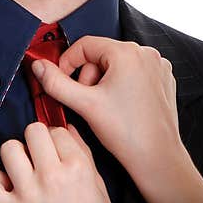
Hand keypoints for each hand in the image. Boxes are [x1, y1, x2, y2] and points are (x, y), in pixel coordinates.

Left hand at [0, 122, 114, 202]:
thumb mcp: (99, 188)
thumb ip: (84, 155)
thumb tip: (67, 129)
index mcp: (77, 169)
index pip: (57, 131)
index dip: (56, 138)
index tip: (55, 147)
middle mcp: (51, 177)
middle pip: (33, 131)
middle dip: (36, 140)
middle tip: (39, 154)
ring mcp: (28, 194)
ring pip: (8, 148)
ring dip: (15, 156)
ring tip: (23, 169)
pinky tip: (7, 188)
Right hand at [30, 37, 202, 202]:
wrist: (157, 157)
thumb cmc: (126, 132)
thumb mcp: (84, 104)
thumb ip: (56, 83)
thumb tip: (39, 67)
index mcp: (127, 53)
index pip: (85, 44)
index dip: (68, 62)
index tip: (63, 81)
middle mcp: (146, 53)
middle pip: (102, 54)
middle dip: (89, 76)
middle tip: (88, 101)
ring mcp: (157, 65)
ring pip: (118, 64)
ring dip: (105, 81)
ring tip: (106, 106)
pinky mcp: (163, 78)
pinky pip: (135, 72)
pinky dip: (124, 85)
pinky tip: (123, 107)